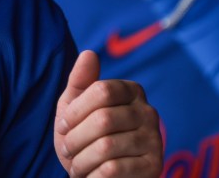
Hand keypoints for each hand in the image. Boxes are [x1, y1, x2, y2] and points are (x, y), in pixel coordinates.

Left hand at [55, 51, 161, 176]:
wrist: (99, 173)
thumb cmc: (84, 135)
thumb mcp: (74, 106)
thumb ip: (80, 80)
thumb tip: (89, 53)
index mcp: (131, 91)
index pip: (101, 90)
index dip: (76, 111)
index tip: (63, 125)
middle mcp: (149, 112)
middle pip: (103, 119)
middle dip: (75, 138)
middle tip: (67, 149)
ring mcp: (155, 140)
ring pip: (106, 147)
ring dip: (81, 159)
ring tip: (76, 164)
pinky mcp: (154, 166)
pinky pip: (114, 169)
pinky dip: (92, 174)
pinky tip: (90, 175)